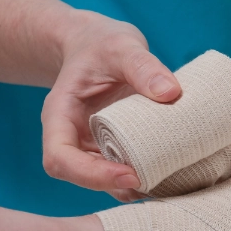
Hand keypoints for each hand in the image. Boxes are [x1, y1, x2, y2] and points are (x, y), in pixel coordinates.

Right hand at [41, 11, 180, 199]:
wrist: (97, 45)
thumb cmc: (101, 43)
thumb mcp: (121, 45)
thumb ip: (143, 65)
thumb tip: (171, 93)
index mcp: (59, 115)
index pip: (59, 158)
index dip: (90, 175)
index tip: (130, 174)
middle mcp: (71, 137)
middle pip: (81, 176)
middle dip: (115, 185)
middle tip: (155, 182)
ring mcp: (90, 145)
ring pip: (104, 180)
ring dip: (132, 186)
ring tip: (166, 181)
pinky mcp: (111, 147)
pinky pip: (122, 170)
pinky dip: (144, 175)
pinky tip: (169, 173)